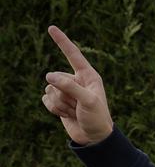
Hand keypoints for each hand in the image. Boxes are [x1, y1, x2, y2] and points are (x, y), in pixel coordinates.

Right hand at [42, 26, 113, 145]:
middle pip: (57, 78)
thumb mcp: (88, 101)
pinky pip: (45, 99)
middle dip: (65, 95)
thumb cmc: (98, 118)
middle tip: (79, 107)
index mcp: (88, 76)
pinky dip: (53, 109)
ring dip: (60, 104)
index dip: (62, 41)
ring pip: (49, 89)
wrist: (94, 138)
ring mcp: (66, 91)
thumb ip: (70, 86)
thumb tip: (49, 76)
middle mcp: (76, 81)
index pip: (73, 54)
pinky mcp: (58, 102)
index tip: (51, 28)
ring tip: (75, 112)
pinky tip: (65, 115)